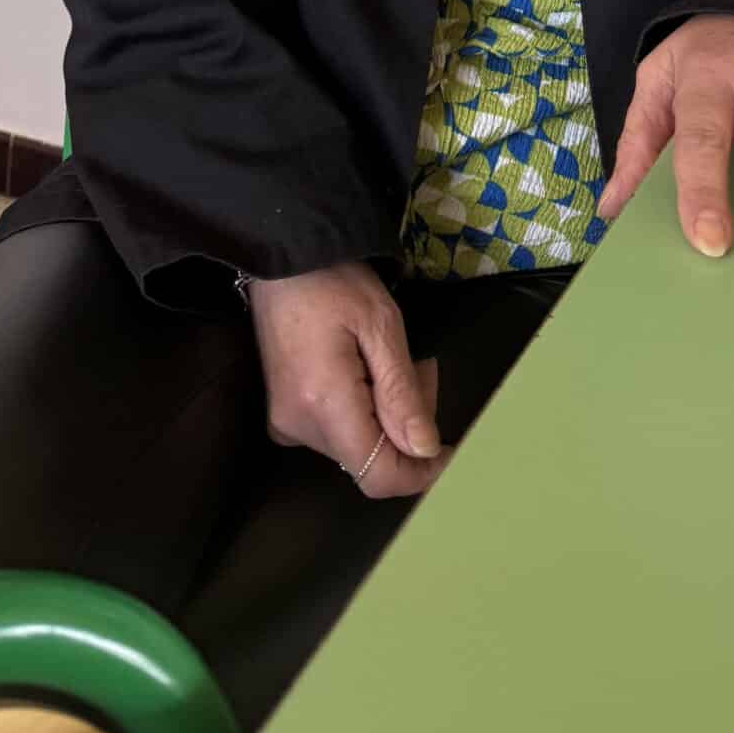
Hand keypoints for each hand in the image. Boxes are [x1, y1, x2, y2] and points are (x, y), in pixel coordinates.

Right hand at [246, 261, 449, 498]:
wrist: (281, 256)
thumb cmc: (333, 278)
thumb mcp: (381, 325)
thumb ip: (401, 392)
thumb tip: (424, 450)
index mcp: (324, 405)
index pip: (378, 476)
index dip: (421, 473)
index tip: (452, 447)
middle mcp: (298, 426)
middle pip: (370, 458)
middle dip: (409, 425)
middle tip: (425, 367)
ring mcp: (285, 421)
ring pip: (355, 444)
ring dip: (389, 413)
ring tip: (398, 358)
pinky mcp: (282, 412)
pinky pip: (335, 429)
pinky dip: (364, 408)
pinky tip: (370, 368)